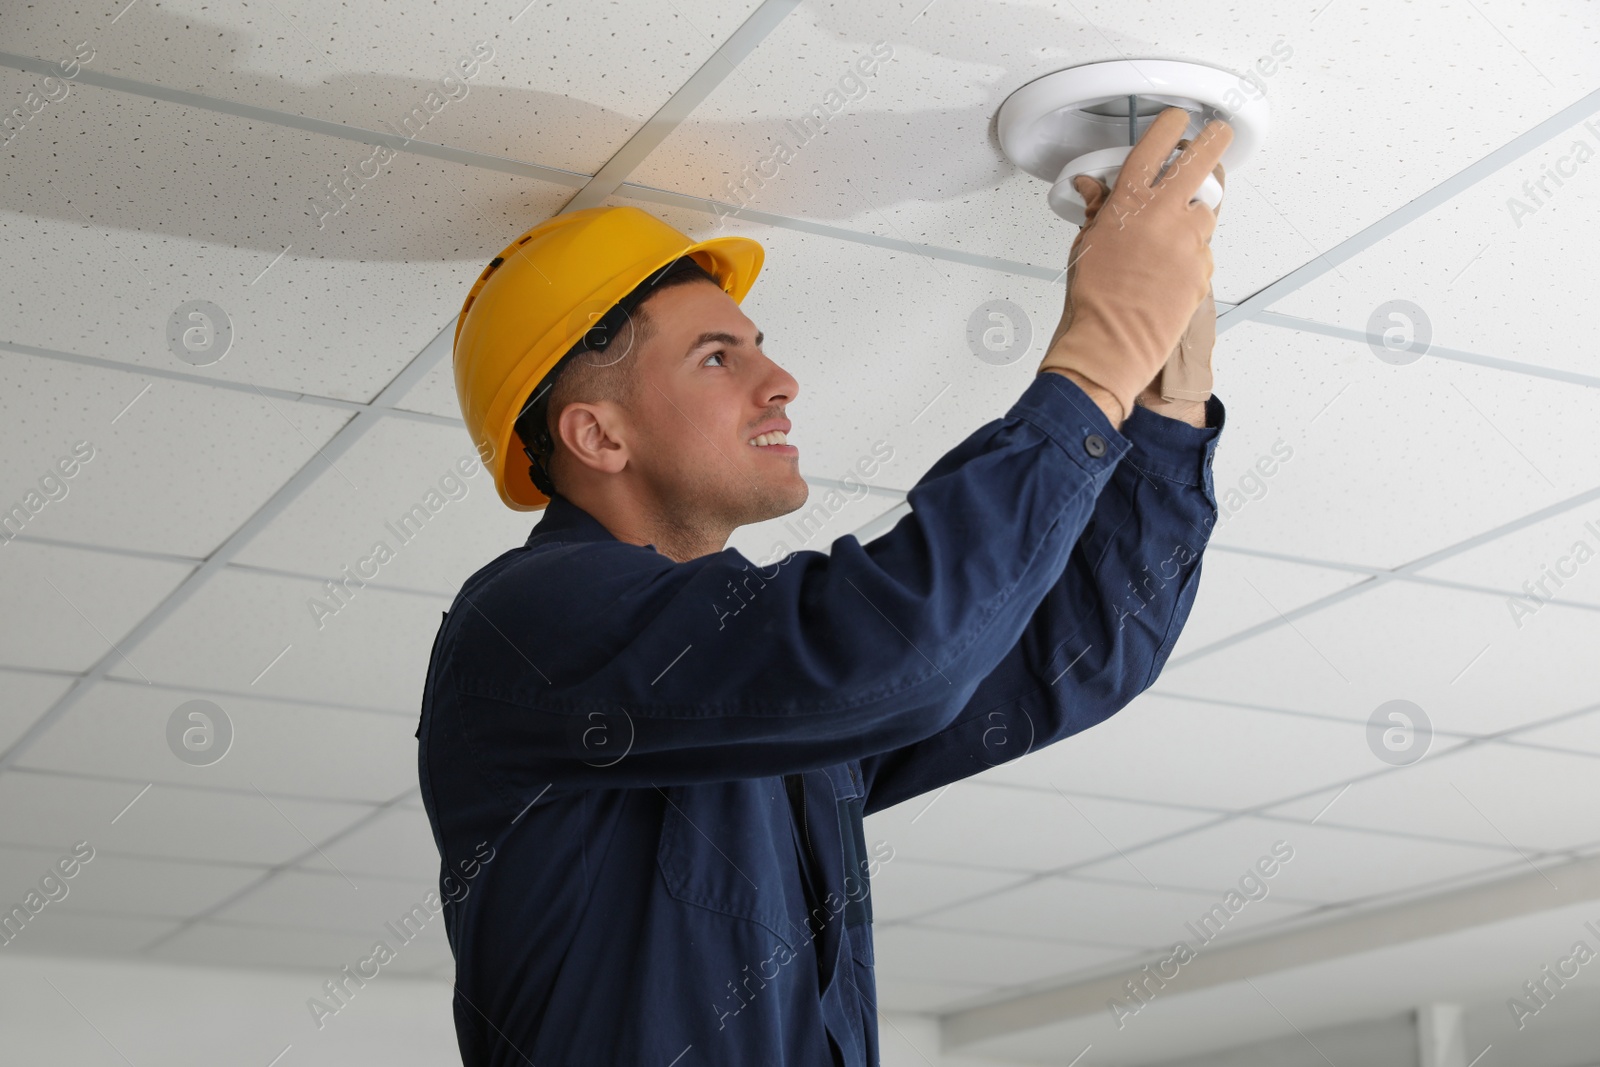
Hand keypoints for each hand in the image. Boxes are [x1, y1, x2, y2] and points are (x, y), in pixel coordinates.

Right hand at [1038, 108, 1231, 424]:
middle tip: (1218, 133)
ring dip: (1196, 213)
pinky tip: (1170, 268)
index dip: (1170, 125)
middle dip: (1214, 139)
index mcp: (1129, 203)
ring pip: (1206, 211)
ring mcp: (1188, 241)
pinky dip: (1191, 254)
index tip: (1178, 119)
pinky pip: (1203, 250)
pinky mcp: (1203, 268)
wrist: (1111, 342)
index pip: (1155, 145)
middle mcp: (1163, 214)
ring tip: (1176, 229)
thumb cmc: (1093, 300)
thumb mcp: (1087, 244)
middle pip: (1202, 158)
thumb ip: (1098, 209)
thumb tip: (1093, 188)